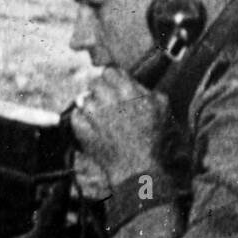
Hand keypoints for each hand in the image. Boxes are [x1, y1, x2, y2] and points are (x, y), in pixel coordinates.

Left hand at [69, 68, 167, 183]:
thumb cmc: (152, 138)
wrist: (136, 166)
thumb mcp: (162, 108)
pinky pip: (76, 115)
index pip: (110, 71)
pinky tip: (93, 129)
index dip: (113, 80)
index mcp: (127, 89)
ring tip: (101, 119)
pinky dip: (82, 120)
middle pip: (95, 83)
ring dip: (91, 106)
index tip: (115, 89)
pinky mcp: (81, 128)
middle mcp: (107, 97)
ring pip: (84, 99)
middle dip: (100, 91)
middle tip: (108, 104)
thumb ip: (149, 91)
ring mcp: (92, 113)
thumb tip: (137, 85)